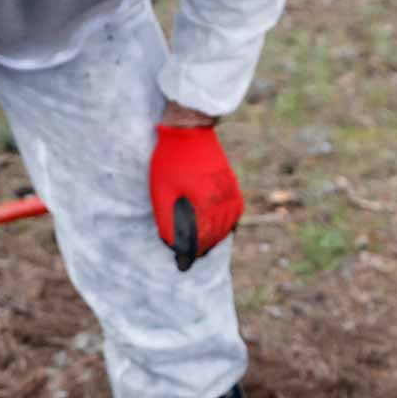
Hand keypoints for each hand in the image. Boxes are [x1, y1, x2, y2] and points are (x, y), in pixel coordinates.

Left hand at [149, 125, 243, 271]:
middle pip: (214, 235)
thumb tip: (172, 243)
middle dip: (201, 249)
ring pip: (226, 226)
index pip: (198, 239)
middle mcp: (221, 201)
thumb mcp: (162, 191)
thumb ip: (168, 219)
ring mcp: (230, 193)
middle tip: (190, 260)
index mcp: (203, 204)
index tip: (181, 265)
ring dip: (214, 239)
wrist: (190, 132)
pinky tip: (219, 230)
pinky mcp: (232, 186)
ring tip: (202, 248)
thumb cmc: (170, 161)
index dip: (189, 254)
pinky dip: (227, 225)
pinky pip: (234, 213)